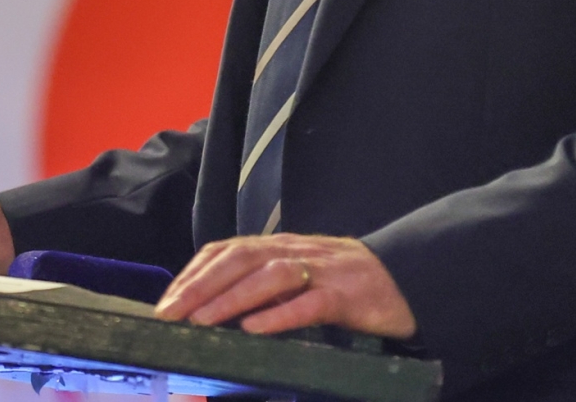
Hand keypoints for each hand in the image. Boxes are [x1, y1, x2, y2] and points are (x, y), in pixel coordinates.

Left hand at [155, 234, 415, 338]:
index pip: (227, 249)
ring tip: (202, 322)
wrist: (410, 280)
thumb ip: (263, 286)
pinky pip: (310, 303)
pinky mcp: (348, 296)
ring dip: (231, 299)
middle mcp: (296, 251)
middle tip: (171, 315)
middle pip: (240, 258)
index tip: (165, 302)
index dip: (194, 273)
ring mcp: (323, 271)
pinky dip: (280, 315)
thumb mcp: (300, 278)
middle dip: (201, 286)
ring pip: (270, 276)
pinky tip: (255, 329)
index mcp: (281, 246)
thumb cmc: (345, 286)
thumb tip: (211, 309)